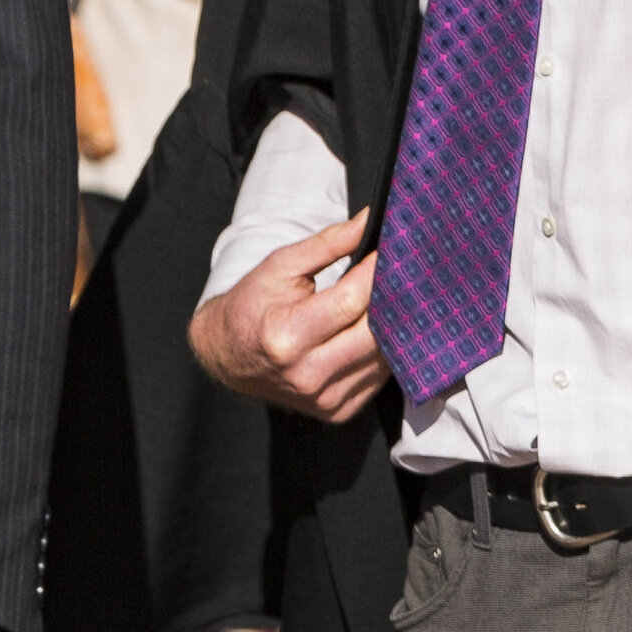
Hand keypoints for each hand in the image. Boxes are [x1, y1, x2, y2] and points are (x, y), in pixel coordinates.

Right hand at [188, 212, 386, 422]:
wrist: (228, 356)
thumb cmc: (253, 306)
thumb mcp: (280, 266)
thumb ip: (327, 243)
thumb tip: (369, 220)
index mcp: (287, 338)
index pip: (352, 300)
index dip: (378, 271)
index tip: (394, 249)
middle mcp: (307, 375)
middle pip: (376, 330)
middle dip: (393, 296)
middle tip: (403, 270)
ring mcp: (325, 398)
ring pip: (385, 354)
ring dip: (395, 323)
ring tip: (394, 295)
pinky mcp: (339, 410)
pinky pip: (380, 376)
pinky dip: (385, 350)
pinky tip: (379, 328)